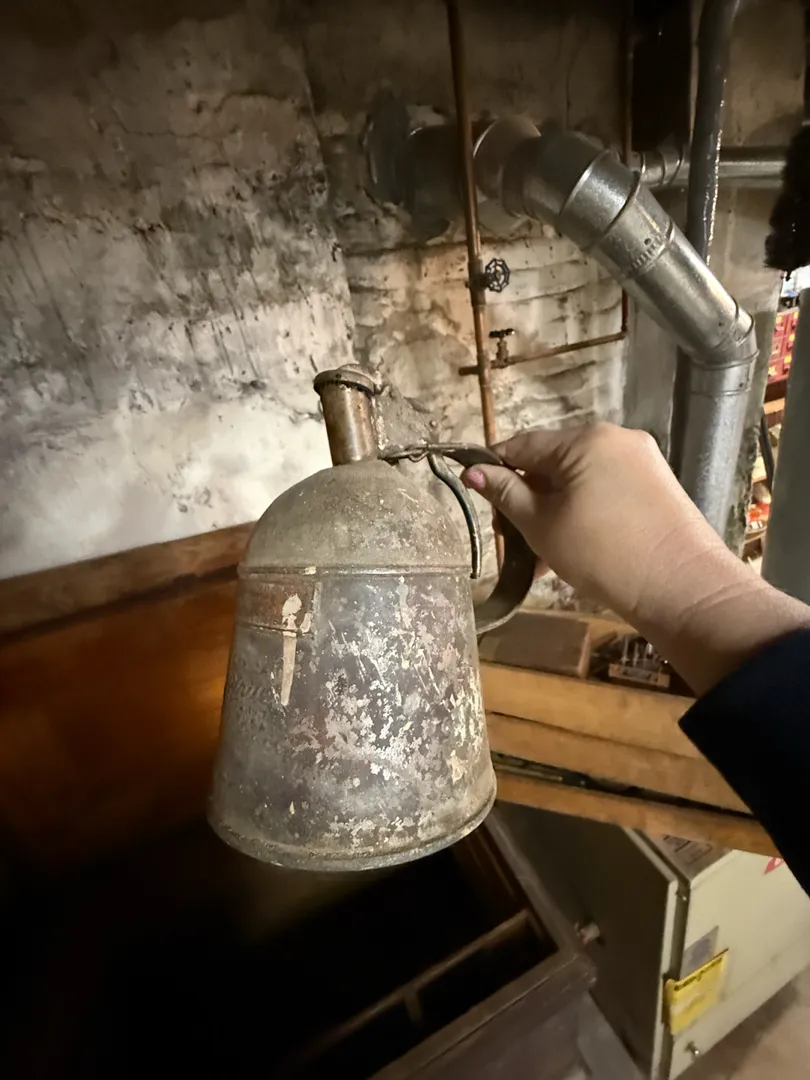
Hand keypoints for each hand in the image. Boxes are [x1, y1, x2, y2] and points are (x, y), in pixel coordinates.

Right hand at [463, 423, 809, 693]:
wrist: (682, 588)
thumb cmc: (602, 553)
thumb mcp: (542, 525)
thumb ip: (505, 495)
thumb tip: (473, 471)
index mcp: (585, 439)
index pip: (523, 444)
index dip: (495, 468)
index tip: (477, 496)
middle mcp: (616, 439)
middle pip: (553, 463)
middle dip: (527, 497)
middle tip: (509, 538)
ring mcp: (642, 462)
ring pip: (579, 481)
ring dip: (553, 511)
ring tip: (539, 556)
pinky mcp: (657, 488)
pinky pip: (606, 492)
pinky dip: (583, 514)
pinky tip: (571, 550)